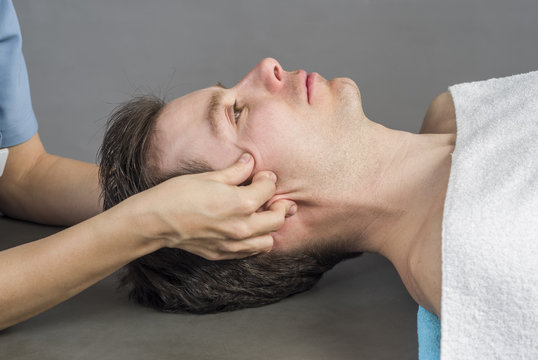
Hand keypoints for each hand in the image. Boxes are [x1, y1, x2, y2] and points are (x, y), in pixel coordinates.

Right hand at [127, 153, 295, 259]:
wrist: (155, 221)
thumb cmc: (178, 195)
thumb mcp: (209, 177)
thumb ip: (236, 171)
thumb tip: (250, 162)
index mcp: (242, 203)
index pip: (269, 189)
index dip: (268, 179)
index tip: (262, 175)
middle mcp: (243, 227)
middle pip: (277, 218)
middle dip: (280, 205)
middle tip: (275, 197)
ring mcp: (234, 244)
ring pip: (268, 240)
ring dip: (270, 228)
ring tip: (263, 215)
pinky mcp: (223, 254)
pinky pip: (250, 251)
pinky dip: (255, 241)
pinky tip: (248, 229)